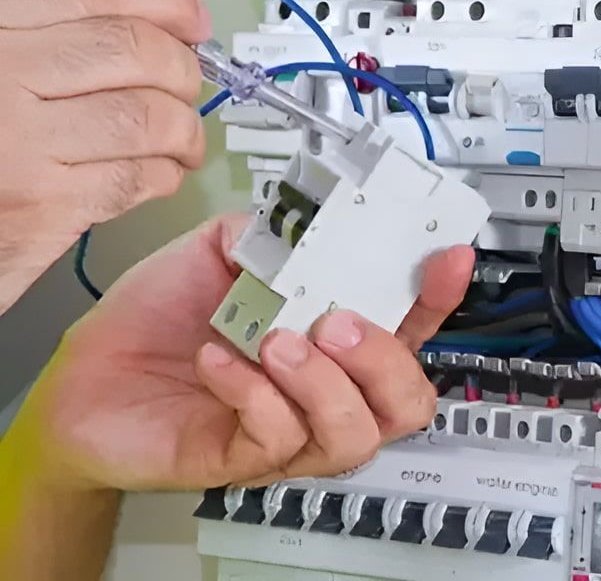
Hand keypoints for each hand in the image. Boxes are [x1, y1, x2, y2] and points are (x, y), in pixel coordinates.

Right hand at [0, 0, 209, 311]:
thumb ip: (48, 38)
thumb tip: (152, 26)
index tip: (191, 19)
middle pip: (133, 50)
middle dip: (182, 71)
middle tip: (188, 88)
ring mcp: (17, 142)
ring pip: (147, 116)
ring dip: (183, 130)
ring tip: (182, 140)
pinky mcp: (40, 206)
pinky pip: (135, 177)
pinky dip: (163, 175)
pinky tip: (157, 174)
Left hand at [19, 214, 472, 491]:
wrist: (83, 377)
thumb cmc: (157, 320)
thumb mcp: (218, 252)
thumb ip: (268, 231)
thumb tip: (303, 216)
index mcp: (332, 336)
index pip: (411, 325)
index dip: (438, 295)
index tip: (444, 256)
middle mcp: (324, 390)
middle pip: (407, 401)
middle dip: (388, 359)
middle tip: (338, 322)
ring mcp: (289, 430)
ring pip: (355, 433)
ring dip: (325, 384)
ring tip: (277, 342)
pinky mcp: (242, 457)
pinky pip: (276, 440)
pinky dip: (253, 394)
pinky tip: (219, 361)